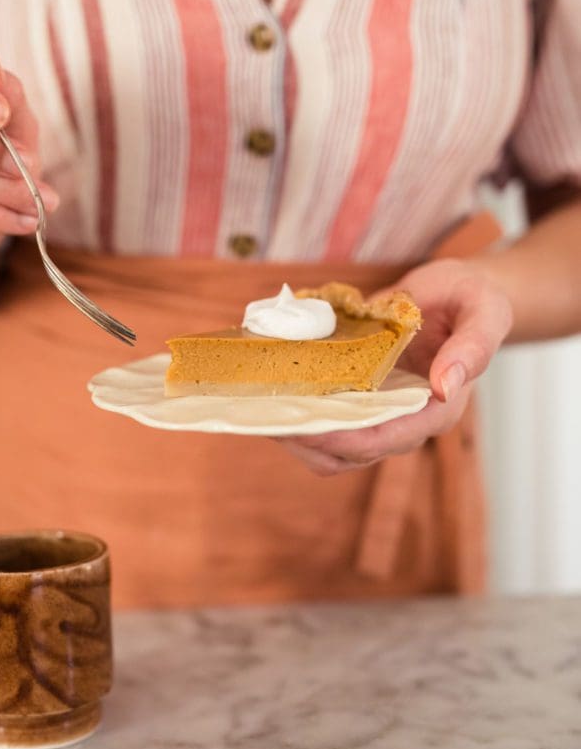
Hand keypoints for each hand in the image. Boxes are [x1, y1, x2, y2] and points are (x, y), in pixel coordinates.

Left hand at [277, 258, 513, 474]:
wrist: (458, 294)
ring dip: (296, 435)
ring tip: (261, 409)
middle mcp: (407, 421)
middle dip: (307, 441)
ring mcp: (381, 414)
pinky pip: (326, 423)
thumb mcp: (485, 311)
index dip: (343, 439)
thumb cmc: (474, 299)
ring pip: (332, 449)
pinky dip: (298, 415)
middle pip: (350, 454)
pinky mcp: (361, 401)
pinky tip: (274, 393)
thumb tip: (446, 386)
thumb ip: (474, 347)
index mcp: (437, 409)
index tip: (306, 426)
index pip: (386, 439)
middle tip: (266, 417)